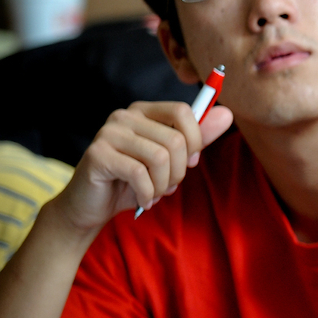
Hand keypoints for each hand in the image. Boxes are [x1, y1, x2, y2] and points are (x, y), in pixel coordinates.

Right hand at [48, 101, 234, 233]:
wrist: (91, 206)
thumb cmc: (133, 182)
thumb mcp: (170, 160)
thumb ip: (197, 138)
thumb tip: (226, 114)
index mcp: (144, 111)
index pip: (183, 112)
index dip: (195, 141)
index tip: (189, 162)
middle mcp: (124, 116)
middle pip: (175, 139)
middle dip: (179, 171)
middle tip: (169, 186)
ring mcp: (108, 133)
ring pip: (160, 157)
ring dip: (164, 184)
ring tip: (155, 193)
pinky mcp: (98, 154)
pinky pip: (139, 174)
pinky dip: (148, 193)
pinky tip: (143, 200)